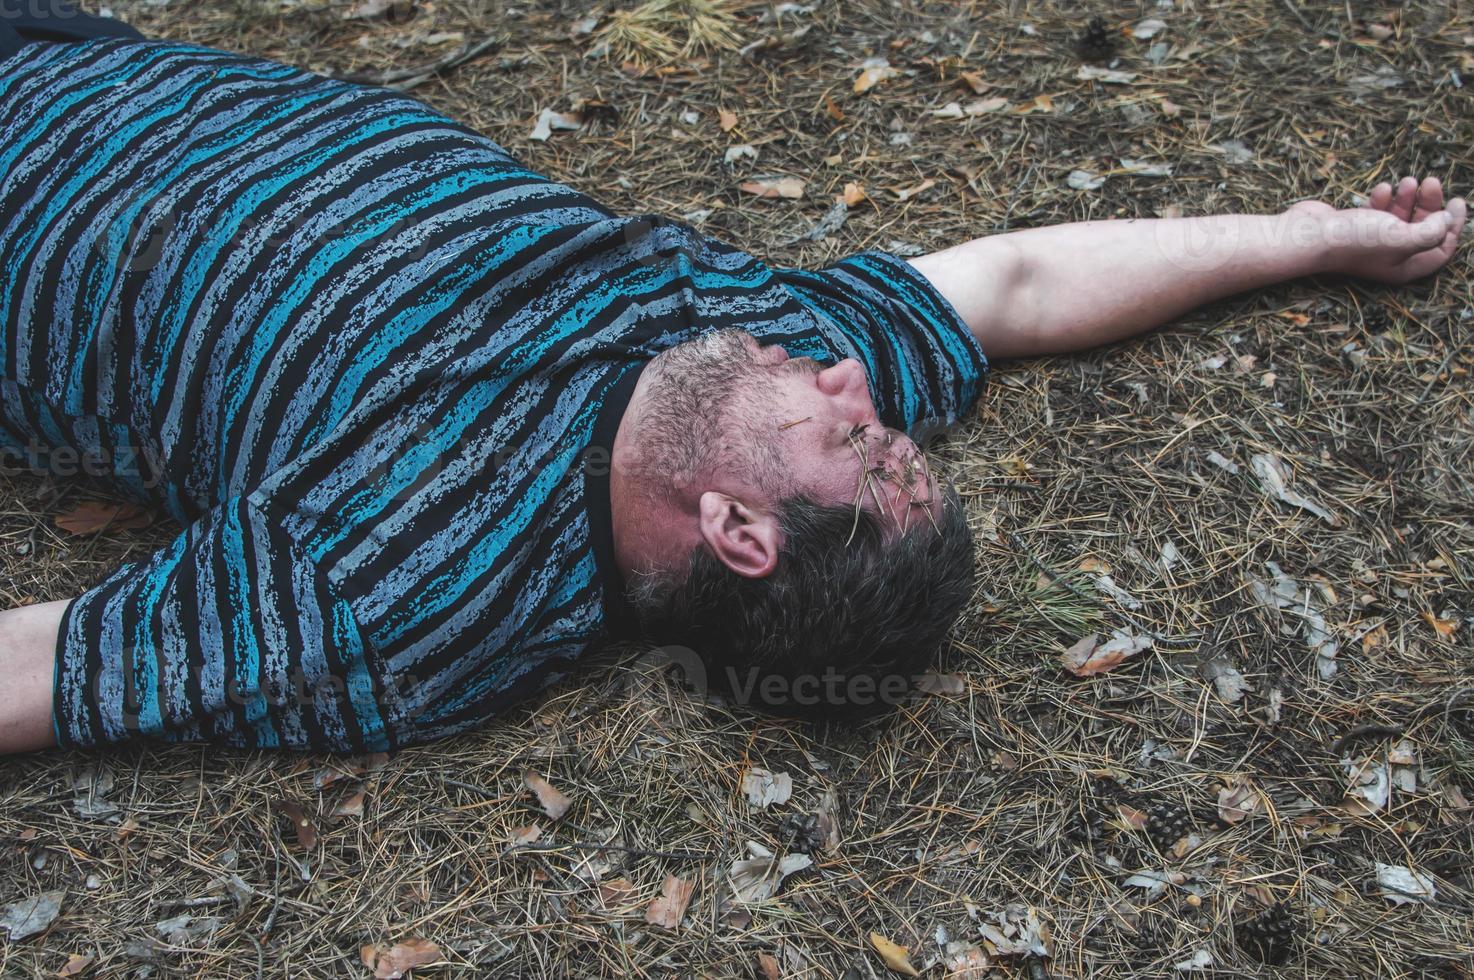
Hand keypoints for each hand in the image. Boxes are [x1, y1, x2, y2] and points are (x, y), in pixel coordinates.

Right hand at [1288, 176, 1465, 284]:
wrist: (1309, 236)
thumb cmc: (1355, 241)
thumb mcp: (1402, 238)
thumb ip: (1432, 231)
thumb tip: (1445, 220)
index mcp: (1404, 268)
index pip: (1441, 250)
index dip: (1454, 227)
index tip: (1457, 202)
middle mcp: (1390, 258)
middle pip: (1423, 230)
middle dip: (1430, 206)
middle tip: (1430, 182)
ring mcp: (1372, 243)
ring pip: (1402, 218)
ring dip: (1408, 198)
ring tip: (1408, 182)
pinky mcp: (1357, 228)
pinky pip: (1380, 212)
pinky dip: (1385, 199)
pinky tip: (1382, 190)